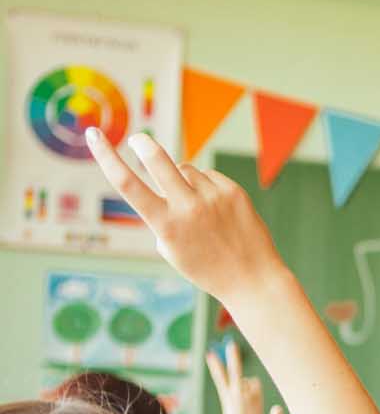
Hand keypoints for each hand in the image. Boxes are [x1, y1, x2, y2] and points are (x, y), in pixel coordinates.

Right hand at [86, 129, 285, 299]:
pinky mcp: (233, 191)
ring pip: (186, 169)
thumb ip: (160, 215)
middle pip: (157, 159)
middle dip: (142, 143)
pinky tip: (217, 209)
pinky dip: (207, 186)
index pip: (126, 183)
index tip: (93, 134)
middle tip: (137, 139)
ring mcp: (213, 197)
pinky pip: (209, 176)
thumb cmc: (206, 267)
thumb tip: (161, 181)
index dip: (106, 156)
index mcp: (165, 225)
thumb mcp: (171, 248)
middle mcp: (188, 207)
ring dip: (184, 180)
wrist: (252, 279)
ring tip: (198, 208)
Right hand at [207, 342, 263, 413]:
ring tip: (246, 402)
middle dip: (233, 358)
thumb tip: (237, 388)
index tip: (209, 355)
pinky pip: (255, 385)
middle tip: (231, 344)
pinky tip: (253, 400)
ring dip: (246, 387)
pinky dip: (254, 390)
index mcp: (227, 397)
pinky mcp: (258, 397)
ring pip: (247, 381)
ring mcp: (249, 396)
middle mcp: (237, 395)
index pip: (220, 378)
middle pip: (235, 372)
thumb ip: (231, 398)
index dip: (215, 366)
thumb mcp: (228, 411)